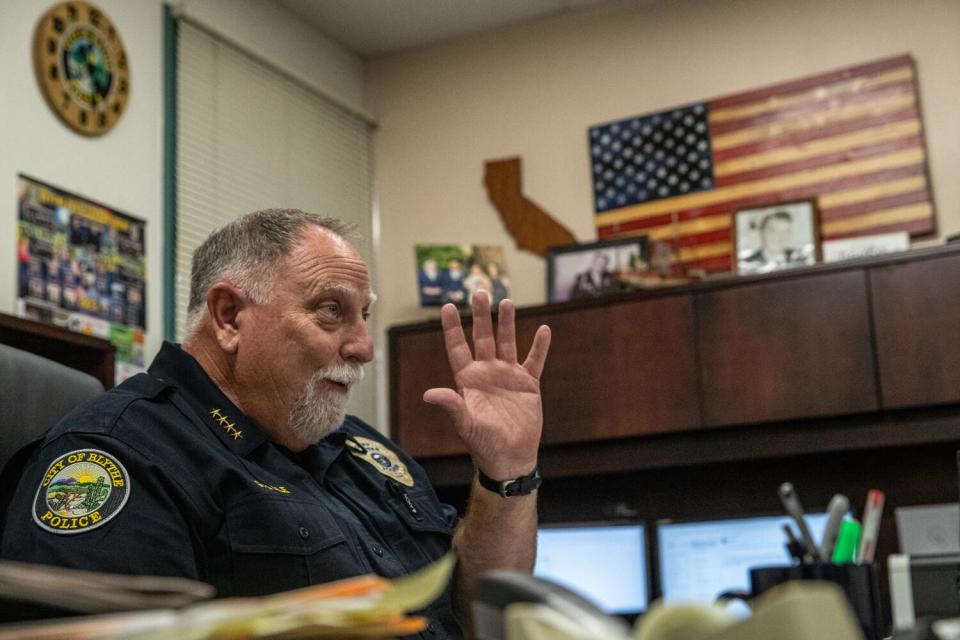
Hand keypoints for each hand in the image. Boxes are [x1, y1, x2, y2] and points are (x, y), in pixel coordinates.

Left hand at [424, 291, 550, 478]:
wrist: (510, 458)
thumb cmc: (484, 444)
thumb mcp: (466, 424)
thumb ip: (452, 405)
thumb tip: (428, 394)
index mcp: (468, 380)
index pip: (458, 348)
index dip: (452, 328)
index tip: (447, 307)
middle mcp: (487, 373)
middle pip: (483, 338)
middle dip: (481, 316)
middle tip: (480, 292)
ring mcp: (508, 377)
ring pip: (507, 343)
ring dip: (507, 324)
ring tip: (506, 302)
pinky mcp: (528, 385)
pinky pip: (535, 361)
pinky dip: (540, 347)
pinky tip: (543, 330)